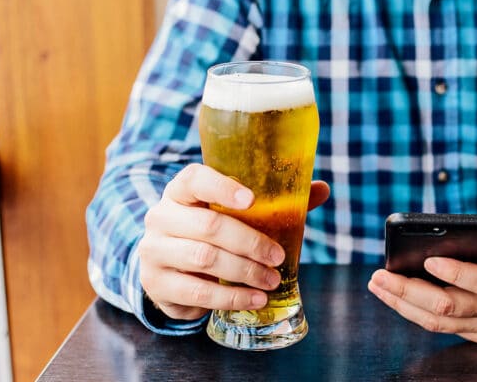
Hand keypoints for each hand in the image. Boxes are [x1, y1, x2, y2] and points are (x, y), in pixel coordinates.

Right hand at [137, 163, 329, 320]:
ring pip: (204, 258)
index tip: (252, 200)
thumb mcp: (235, 215)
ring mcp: (154, 250)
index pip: (195, 178)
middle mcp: (161, 216)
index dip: (222, 187)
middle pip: (208, 225)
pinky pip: (197, 292)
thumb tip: (322, 189)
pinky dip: (231, 297)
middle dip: (250, 242)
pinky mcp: (156, 283)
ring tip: (271, 281)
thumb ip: (275, 202)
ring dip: (244, 272)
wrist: (170, 268)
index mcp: (181, 191)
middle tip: (278, 257)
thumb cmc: (211, 233)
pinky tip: (254, 298)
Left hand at [368, 220, 476, 344]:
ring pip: (439, 322)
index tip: (429, 258)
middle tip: (380, 275)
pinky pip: (442, 327)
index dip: (455, 272)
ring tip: (378, 286)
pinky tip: (396, 296)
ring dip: (403, 304)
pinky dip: (415, 312)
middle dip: (409, 290)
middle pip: (449, 307)